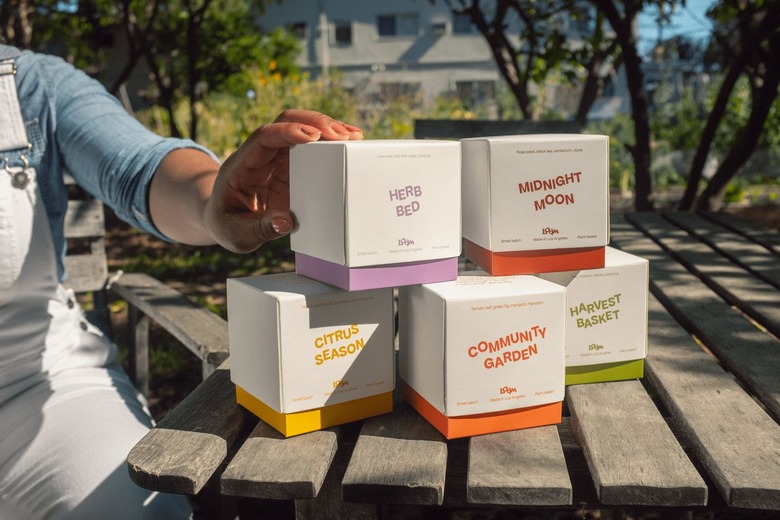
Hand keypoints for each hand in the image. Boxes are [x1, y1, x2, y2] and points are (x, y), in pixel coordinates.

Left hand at [205, 109, 362, 252]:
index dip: (287, 132)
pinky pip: (311, 147)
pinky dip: (330, 143)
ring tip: (353, 136)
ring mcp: (277, 158)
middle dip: (314, 123)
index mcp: (241, 165)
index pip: (263, 138)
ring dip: (326, 128)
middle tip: (341, 134)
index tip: (312, 136)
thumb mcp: (236, 233)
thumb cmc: (227, 224)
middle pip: (285, 121)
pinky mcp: (291, 166)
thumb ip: (259, 228)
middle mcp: (260, 154)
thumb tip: (287, 222)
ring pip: (302, 127)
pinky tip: (350, 144)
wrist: (224, 220)